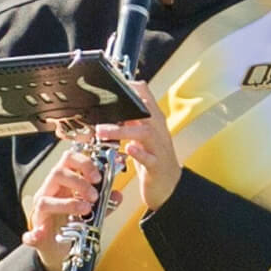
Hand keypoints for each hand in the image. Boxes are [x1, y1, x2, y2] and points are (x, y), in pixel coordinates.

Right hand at [23, 147, 104, 270]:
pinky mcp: (35, 233)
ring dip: (68, 204)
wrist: (61, 250)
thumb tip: (117, 195)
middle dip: (79, 182)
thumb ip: (105, 202)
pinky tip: (40, 235)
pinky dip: (35, 234)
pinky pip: (31, 233)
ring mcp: (40, 211)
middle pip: (57, 173)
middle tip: (94, 196)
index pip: (68, 160)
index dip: (83, 163)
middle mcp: (50, 192)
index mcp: (63, 182)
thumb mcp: (94, 211)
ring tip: (85, 210)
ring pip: (45, 200)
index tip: (98, 177)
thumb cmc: (74, 224)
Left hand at [94, 80, 179, 211]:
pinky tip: (129, 149)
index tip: (111, 85)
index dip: (130, 88)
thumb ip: (131, 119)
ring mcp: (159, 148)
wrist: (168, 185)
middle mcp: (158, 131)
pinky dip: (139, 153)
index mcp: (154, 121)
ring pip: (145, 132)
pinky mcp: (157, 166)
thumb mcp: (141, 135)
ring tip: (103, 132)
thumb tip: (113, 104)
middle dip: (124, 107)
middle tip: (101, 108)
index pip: (145, 96)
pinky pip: (149, 158)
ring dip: (122, 131)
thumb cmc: (153, 158)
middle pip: (146, 110)